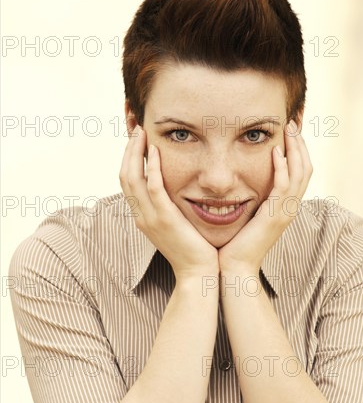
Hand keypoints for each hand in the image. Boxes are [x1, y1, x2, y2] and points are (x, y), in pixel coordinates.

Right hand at [119, 125, 218, 280]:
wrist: (199, 273)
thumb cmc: (193, 249)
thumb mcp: (175, 225)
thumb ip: (170, 206)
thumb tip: (174, 189)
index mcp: (142, 216)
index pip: (127, 181)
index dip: (128, 158)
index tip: (135, 139)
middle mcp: (141, 215)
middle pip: (124, 175)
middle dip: (127, 150)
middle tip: (135, 128)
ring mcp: (150, 217)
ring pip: (132, 178)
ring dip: (135, 152)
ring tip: (141, 132)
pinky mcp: (164, 218)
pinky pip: (153, 187)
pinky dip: (151, 167)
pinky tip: (155, 151)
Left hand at [218, 121, 312, 273]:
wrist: (235, 268)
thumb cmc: (236, 242)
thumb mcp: (248, 214)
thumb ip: (251, 197)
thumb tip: (241, 180)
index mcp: (284, 205)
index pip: (299, 171)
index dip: (298, 149)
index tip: (291, 129)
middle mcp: (290, 207)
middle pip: (306, 167)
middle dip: (301, 143)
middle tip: (294, 121)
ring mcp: (285, 212)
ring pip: (300, 173)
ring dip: (295, 149)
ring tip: (289, 128)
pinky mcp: (275, 216)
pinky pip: (283, 187)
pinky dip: (282, 167)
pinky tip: (276, 151)